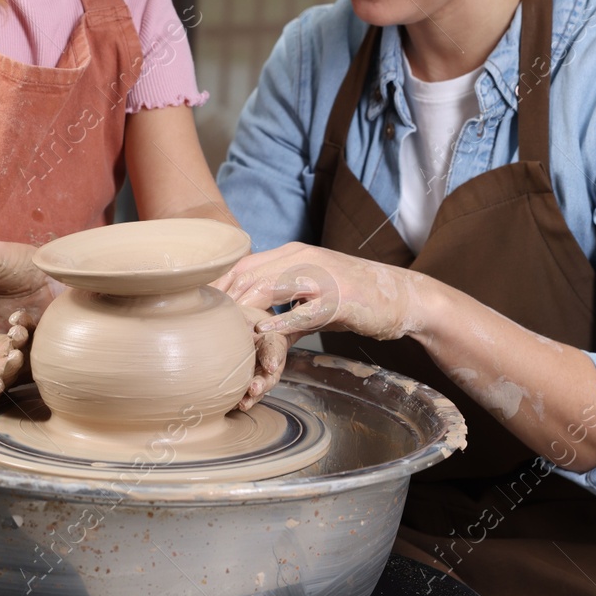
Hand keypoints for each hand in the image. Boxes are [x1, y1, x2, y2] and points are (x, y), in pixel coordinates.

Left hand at [213, 242, 427, 341]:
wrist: (401, 298)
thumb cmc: (352, 302)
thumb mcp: (309, 306)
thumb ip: (279, 318)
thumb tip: (248, 341)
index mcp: (290, 255)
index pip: (240, 266)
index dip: (215, 287)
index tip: (193, 309)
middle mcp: (300, 258)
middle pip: (246, 275)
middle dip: (221, 302)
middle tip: (200, 328)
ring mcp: (319, 275)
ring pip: (267, 288)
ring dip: (242, 314)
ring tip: (223, 335)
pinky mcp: (337, 298)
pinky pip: (300, 311)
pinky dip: (278, 323)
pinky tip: (260, 334)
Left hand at [233, 302, 290, 410]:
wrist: (238, 329)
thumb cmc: (243, 319)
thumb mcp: (243, 313)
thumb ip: (240, 318)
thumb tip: (225, 320)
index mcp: (272, 339)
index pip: (274, 347)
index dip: (273, 357)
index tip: (270, 365)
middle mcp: (269, 358)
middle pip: (271, 374)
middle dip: (263, 383)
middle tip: (254, 388)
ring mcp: (261, 372)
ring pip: (261, 387)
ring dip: (253, 396)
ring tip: (245, 402)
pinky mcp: (250, 382)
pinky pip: (249, 394)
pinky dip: (244, 400)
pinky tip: (236, 405)